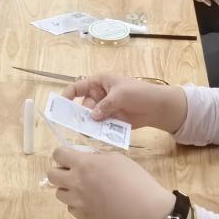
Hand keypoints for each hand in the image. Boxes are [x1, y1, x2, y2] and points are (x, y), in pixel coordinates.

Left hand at [46, 146, 173, 218]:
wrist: (144, 208)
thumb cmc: (134, 178)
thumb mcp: (115, 158)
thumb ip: (95, 157)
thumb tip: (84, 159)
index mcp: (83, 164)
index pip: (57, 154)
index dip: (62, 154)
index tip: (69, 156)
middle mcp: (75, 183)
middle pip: (51, 175)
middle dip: (59, 171)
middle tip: (73, 172)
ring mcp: (78, 202)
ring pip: (59, 193)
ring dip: (67, 188)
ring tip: (83, 188)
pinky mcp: (83, 217)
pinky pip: (71, 207)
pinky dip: (77, 203)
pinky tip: (91, 201)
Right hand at [62, 72, 186, 130]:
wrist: (158, 107)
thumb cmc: (139, 93)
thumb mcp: (120, 95)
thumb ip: (105, 105)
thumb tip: (92, 116)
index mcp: (99, 82)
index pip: (78, 87)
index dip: (68, 95)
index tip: (61, 106)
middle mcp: (99, 95)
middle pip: (83, 106)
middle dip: (80, 115)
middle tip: (78, 124)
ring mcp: (105, 108)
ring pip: (91, 118)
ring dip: (89, 124)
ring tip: (88, 132)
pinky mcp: (111, 120)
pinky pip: (100, 126)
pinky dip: (98, 130)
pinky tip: (98, 135)